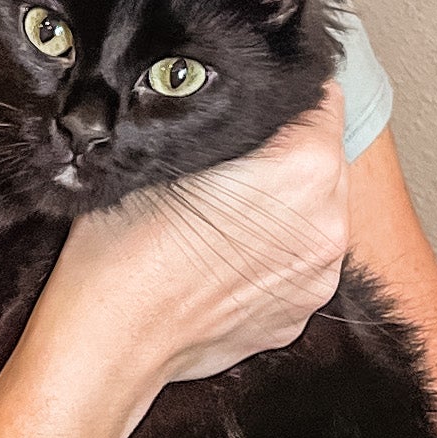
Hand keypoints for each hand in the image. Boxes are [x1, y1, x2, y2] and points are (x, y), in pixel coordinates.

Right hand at [37, 83, 349, 409]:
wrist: (109, 343)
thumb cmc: (122, 247)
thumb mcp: (161, 149)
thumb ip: (222, 121)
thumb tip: (244, 106)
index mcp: (305, 169)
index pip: (322, 101)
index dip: (282, 94)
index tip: (248, 103)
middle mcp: (328, 223)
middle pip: (323, 159)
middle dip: (284, 153)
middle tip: (226, 161)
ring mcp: (319, 276)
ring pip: (313, 213)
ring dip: (281, 205)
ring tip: (222, 213)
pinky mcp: (301, 312)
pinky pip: (297, 261)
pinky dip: (271, 253)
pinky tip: (222, 257)